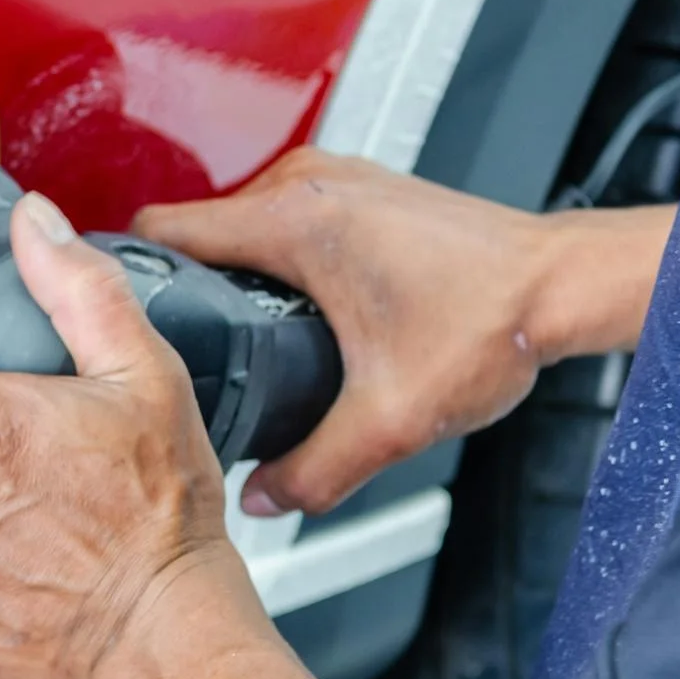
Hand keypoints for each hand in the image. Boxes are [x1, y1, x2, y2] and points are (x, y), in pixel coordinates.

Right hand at [131, 147, 558, 516]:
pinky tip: (288, 310)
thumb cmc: (495, 320)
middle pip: (194, 232)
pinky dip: (268, 260)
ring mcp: (331, 181)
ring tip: (234, 332)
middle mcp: (305, 186)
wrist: (564, 286)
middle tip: (181, 348)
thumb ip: (313, 471)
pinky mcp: (354, 192)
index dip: (126, 279)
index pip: (160, 230)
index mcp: (292, 223)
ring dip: (228, 274)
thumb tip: (261, 497)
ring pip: (236, 224)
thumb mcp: (390, 420)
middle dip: (182, 289)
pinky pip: (277, 220)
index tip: (114, 314)